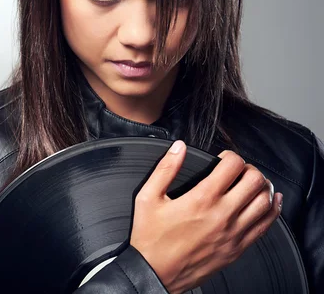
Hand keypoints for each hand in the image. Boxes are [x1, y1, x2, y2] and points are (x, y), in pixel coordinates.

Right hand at [129, 141, 282, 293]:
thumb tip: (178, 148)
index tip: (223, 158)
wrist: (155, 272)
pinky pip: (265, 226)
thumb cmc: (150, 238)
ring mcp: (233, 233)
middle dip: (249, 169)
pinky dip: (272, 210)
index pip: (233, 166)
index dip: (230, 156)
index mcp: (201, 199)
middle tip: (239, 169)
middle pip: (254, 181)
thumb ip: (165, 169)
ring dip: (262, 187)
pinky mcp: (237, 248)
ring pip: (264, 202)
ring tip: (253, 182)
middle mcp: (222, 215)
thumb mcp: (147, 198)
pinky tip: (271, 202)